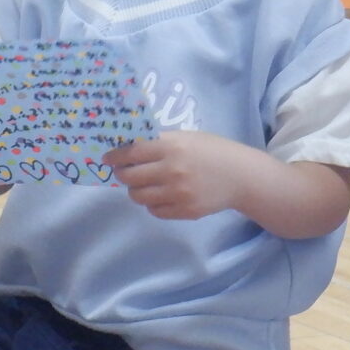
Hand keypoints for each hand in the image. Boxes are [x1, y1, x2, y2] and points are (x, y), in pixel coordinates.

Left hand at [104, 131, 252, 219]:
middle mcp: (171, 170)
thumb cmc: (211, 151)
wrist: (240, 176)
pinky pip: (155, 210)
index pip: (131, 153)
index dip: (115, 157)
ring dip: (136, 190)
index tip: (108, 159)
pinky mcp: (184, 211)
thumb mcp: (185, 138)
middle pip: (130, 177)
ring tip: (144, 185)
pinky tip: (161, 195)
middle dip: (123, 175)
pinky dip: (153, 203)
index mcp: (171, 147)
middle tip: (124, 173)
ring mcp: (178, 193)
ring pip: (138, 196)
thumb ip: (159, 143)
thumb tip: (127, 149)